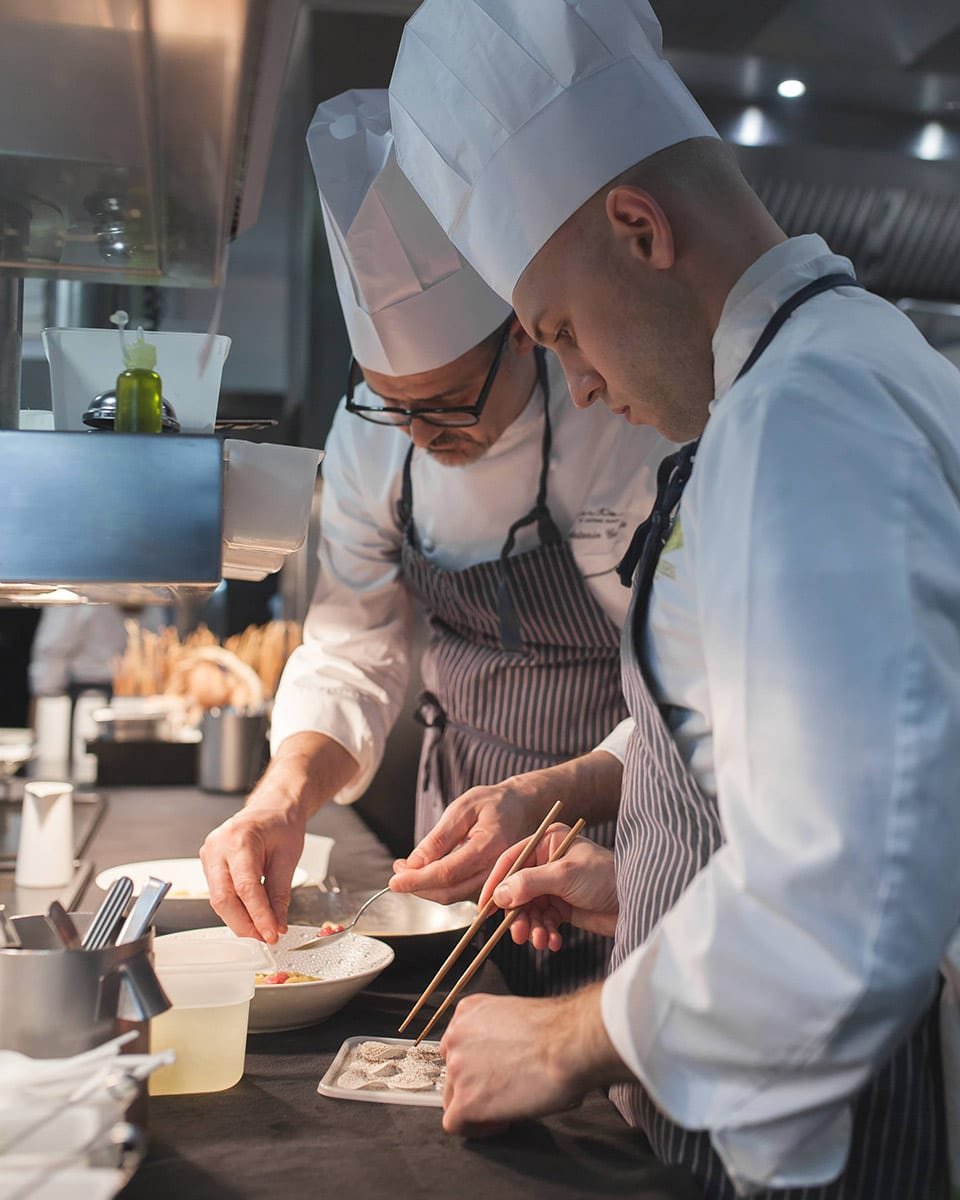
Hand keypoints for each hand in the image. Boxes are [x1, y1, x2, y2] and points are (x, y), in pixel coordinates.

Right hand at [199, 732, 357, 942]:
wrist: (272, 806)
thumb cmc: (281, 824)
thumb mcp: (288, 857)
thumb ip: (280, 893)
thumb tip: (277, 923)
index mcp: (239, 839)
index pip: (246, 887)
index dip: (258, 915)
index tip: (272, 933)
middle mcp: (218, 846)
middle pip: (223, 898)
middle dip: (244, 924)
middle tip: (265, 938)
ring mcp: (209, 854)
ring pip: (218, 899)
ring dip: (239, 919)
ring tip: (261, 930)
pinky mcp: (209, 863)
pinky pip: (218, 892)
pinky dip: (234, 908)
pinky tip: (250, 917)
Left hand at [390, 774, 555, 903]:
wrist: (523, 807)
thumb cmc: (494, 803)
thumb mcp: (463, 808)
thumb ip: (439, 837)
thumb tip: (414, 863)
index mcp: (490, 846)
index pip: (447, 873)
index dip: (417, 880)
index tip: (394, 879)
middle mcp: (497, 869)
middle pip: (449, 892)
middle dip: (418, 886)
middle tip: (398, 871)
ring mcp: (496, 880)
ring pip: (453, 896)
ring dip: (426, 888)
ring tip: (408, 868)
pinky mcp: (492, 884)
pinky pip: (461, 893)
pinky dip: (439, 887)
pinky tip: (427, 871)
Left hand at [440, 984, 629, 1134]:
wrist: (567, 1043)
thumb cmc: (558, 1030)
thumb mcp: (516, 1015)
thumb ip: (498, 1033)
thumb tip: (504, 1055)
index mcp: (469, 1011)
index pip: (458, 1044)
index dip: (477, 1063)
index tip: (495, 1072)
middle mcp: (457, 1036)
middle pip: (453, 1071)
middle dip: (476, 1084)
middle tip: (503, 1091)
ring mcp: (457, 1068)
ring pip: (452, 1097)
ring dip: (476, 1106)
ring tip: (506, 1106)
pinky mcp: (465, 1100)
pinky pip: (456, 1124)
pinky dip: (477, 1129)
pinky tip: (502, 1121)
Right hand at [478, 823, 618, 949]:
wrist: (638, 902)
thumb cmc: (606, 877)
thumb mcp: (564, 875)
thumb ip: (529, 883)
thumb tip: (499, 895)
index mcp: (547, 843)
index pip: (511, 861)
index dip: (495, 884)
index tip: (485, 907)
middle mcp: (548, 862)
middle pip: (517, 890)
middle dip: (517, 915)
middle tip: (518, 934)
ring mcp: (555, 885)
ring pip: (529, 910)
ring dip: (532, 928)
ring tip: (541, 941)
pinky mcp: (564, 907)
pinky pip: (544, 922)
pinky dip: (546, 934)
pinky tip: (554, 941)